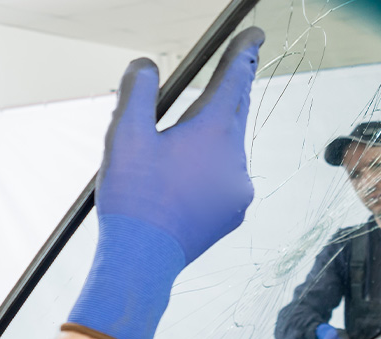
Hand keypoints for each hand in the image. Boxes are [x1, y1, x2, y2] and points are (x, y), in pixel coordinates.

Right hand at [64, 28, 264, 338]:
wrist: (142, 260)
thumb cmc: (133, 198)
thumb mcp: (125, 135)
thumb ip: (137, 92)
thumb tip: (145, 66)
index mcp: (212, 132)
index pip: (235, 80)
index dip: (244, 53)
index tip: (255, 36)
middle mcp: (235, 157)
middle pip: (235, 112)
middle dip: (232, 90)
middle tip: (234, 68)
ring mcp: (238, 188)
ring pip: (229, 148)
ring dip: (212, 137)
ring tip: (183, 141)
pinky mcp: (233, 212)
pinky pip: (227, 178)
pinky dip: (211, 169)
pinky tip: (187, 177)